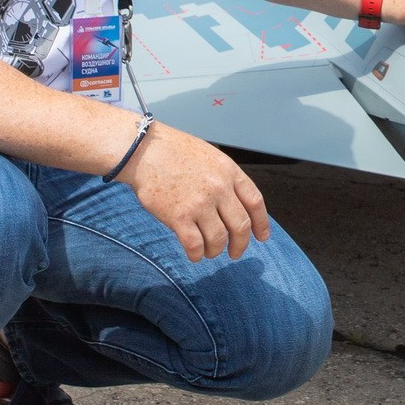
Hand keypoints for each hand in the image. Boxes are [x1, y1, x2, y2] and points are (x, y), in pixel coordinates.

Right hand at [117, 122, 272, 262]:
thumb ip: (225, 179)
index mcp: (228, 171)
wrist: (143, 150)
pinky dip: (196, 254)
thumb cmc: (173, 152)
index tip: (261, 237)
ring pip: (219, 239)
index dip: (261, 224)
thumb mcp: (209, 156)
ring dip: (216, 251)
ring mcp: (199, 203)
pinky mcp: (179, 216)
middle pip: (241, 226)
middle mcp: (218, 188)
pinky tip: (194, 255)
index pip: (255, 202)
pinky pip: (195, 245)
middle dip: (240, 245)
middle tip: (235, 253)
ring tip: (209, 252)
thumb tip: (236, 206)